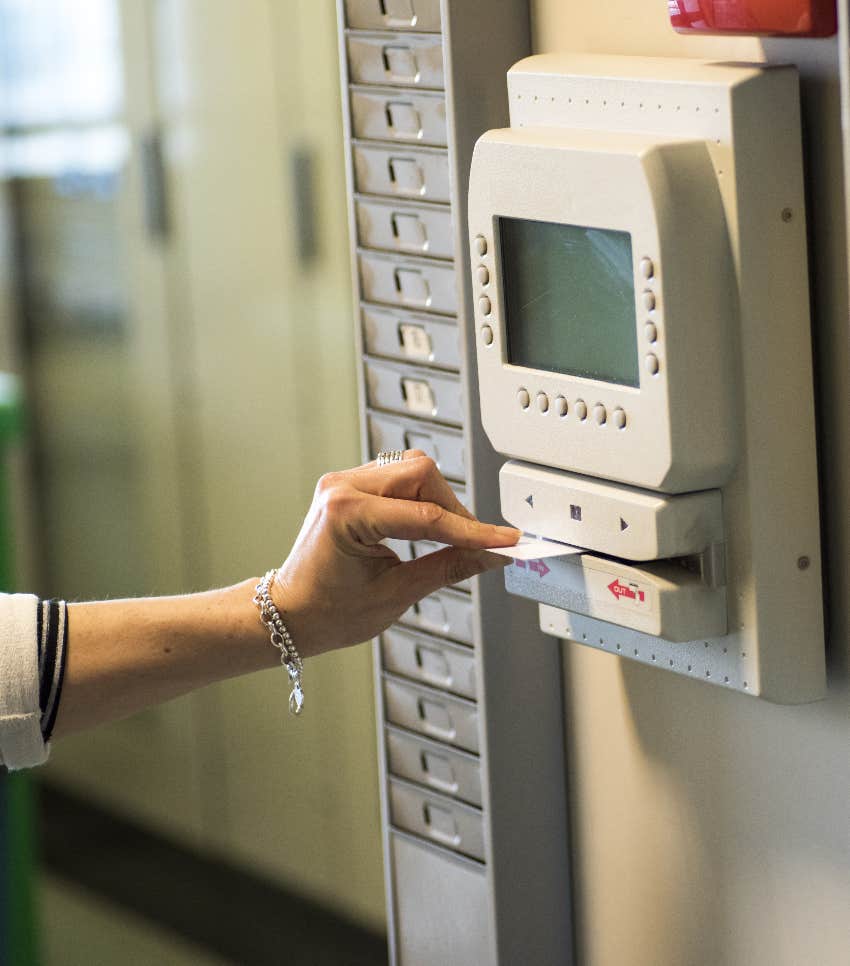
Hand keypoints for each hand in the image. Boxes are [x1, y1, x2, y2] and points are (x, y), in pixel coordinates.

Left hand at [273, 452, 518, 656]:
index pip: (426, 515)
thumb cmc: (327, 612)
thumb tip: (491, 555)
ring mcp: (343, 482)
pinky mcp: (350, 485)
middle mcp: (342, 487)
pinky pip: (398, 477)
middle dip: (454, 510)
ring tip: (453, 538)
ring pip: (412, 469)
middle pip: (421, 473)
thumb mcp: (395, 595)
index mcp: (346, 513)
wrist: (290, 614)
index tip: (504, 541)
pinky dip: (421, 499)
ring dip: (439, 501)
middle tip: (476, 544)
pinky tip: (429, 525)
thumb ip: (448, 568)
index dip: (471, 531)